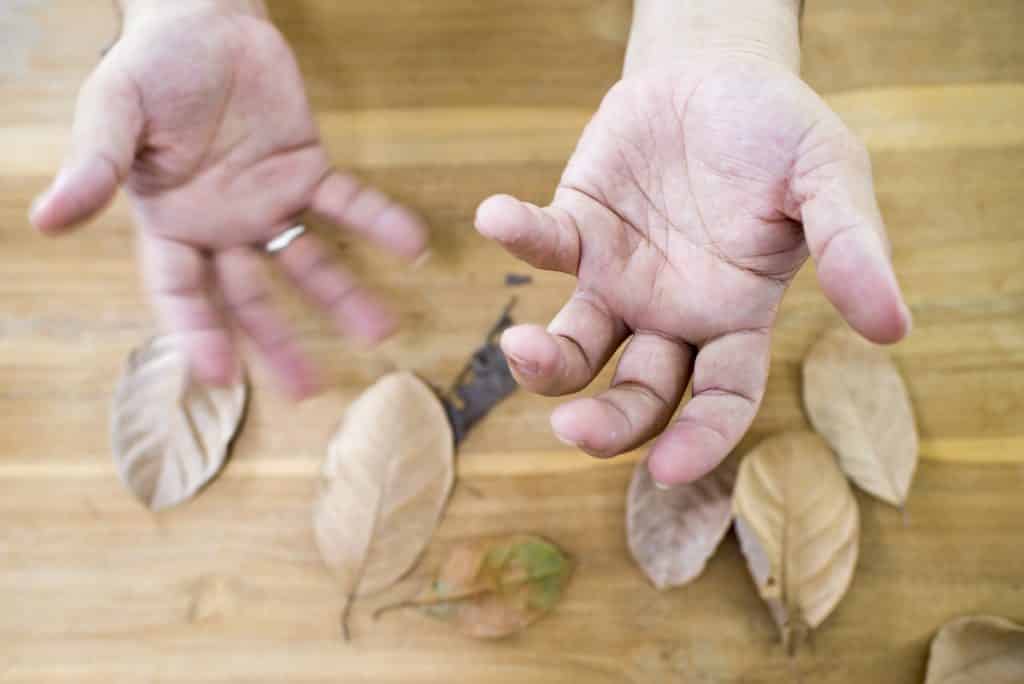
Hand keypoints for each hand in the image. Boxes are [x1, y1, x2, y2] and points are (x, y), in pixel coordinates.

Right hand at [29, 1, 426, 397]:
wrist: (203, 20)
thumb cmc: (150, 67)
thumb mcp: (113, 111)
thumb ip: (95, 166)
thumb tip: (46, 220)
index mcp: (171, 223)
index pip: (182, 292)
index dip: (198, 332)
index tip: (221, 377)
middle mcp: (223, 226)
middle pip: (252, 296)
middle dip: (279, 342)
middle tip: (310, 388)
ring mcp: (269, 202)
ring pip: (308, 262)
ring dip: (344, 297)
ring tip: (382, 332)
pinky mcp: (308, 170)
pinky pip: (347, 204)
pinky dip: (379, 223)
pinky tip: (413, 247)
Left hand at [475, 53, 910, 485]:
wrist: (718, 74)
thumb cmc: (779, 132)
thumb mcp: (828, 176)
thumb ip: (852, 247)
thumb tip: (893, 328)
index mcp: (734, 315)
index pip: (720, 397)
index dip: (699, 438)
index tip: (667, 468)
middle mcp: (671, 312)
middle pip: (637, 392)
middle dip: (606, 423)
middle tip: (572, 429)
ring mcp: (619, 275)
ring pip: (576, 345)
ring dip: (545, 360)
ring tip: (520, 346)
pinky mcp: (577, 227)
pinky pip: (543, 244)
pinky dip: (519, 235)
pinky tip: (497, 216)